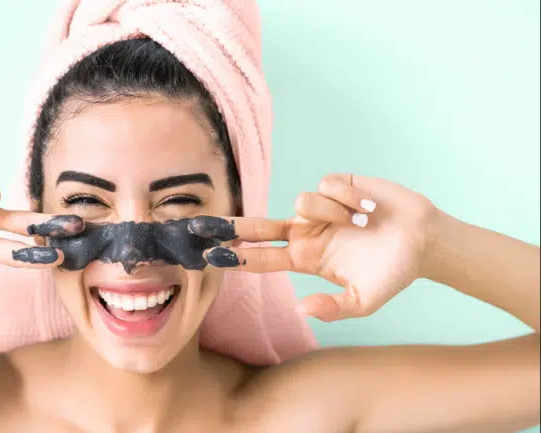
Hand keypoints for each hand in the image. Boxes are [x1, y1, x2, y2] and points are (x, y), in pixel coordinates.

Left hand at [191, 174, 440, 321]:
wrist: (425, 240)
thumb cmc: (393, 272)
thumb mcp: (363, 300)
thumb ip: (332, 308)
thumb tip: (299, 309)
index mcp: (306, 258)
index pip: (263, 257)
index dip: (236, 256)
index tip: (209, 257)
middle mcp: (306, 231)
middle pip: (259, 225)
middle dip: (230, 225)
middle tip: (199, 225)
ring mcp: (320, 208)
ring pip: (301, 202)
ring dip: (333, 214)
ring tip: (362, 223)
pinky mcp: (337, 185)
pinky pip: (327, 186)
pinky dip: (350, 198)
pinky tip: (368, 207)